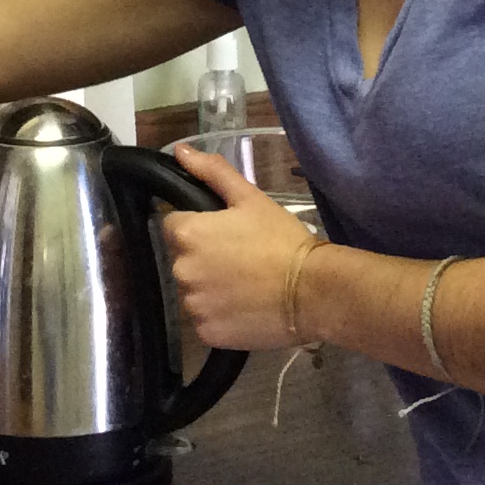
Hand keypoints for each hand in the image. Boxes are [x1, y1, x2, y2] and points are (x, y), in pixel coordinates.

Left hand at [162, 143, 320, 350]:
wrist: (312, 291)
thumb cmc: (281, 239)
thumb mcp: (249, 198)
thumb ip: (211, 172)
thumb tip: (179, 151)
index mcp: (187, 234)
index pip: (173, 225)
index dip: (199, 227)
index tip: (224, 234)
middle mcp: (181, 271)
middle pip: (183, 260)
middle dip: (204, 258)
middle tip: (239, 259)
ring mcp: (193, 305)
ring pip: (194, 291)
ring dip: (210, 288)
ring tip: (244, 285)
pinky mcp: (206, 333)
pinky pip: (205, 320)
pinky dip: (219, 315)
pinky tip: (244, 307)